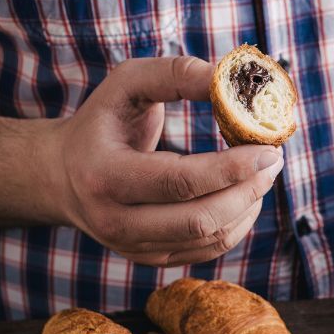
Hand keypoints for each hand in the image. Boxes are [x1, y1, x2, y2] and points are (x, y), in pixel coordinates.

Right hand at [44, 56, 281, 266]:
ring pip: (209, 238)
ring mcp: (132, 247)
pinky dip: (237, 224)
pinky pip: (207, 250)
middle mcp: (114, 221)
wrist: (60, 175)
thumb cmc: (102, 122)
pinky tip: (245, 196)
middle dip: (248, 189)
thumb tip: (226, 80)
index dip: (231, 168)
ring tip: (263, 174)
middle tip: (274, 159)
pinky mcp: (150, 259)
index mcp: (104, 176)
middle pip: (200, 219)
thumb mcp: (127, 85)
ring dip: (248, 206)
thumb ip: (175, 74)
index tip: (267, 148)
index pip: (179, 181)